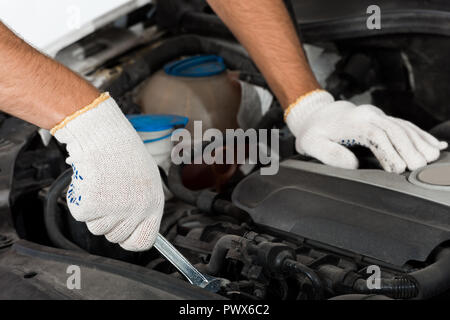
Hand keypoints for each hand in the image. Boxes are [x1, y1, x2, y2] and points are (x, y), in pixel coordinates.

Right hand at [53, 93, 163, 250]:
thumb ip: (144, 206)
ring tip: (101, 185)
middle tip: (108, 194)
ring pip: (96, 228)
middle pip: (115, 237)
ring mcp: (116, 208)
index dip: (130, 240)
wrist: (104, 136)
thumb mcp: (147, 181)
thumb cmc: (124, 154)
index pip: (144, 241)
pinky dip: (78, 201)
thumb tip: (138, 230)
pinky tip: (89, 182)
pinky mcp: (93, 204)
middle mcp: (138, 209)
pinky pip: (80, 215)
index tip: (123, 234)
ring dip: (93, 211)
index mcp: (154, 204)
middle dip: (108, 220)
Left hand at [285, 90, 447, 172]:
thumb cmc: (313, 132)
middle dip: (410, 149)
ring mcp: (378, 115)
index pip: (376, 135)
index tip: (398, 169)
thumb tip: (353, 165)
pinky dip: (421, 136)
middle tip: (419, 167)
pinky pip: (406, 126)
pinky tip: (434, 145)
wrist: (315, 113)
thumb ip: (329, 154)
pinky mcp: (383, 119)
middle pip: (395, 130)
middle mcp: (369, 115)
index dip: (389, 151)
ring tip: (432, 158)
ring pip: (404, 127)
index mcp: (353, 122)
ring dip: (420, 142)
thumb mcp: (310, 144)